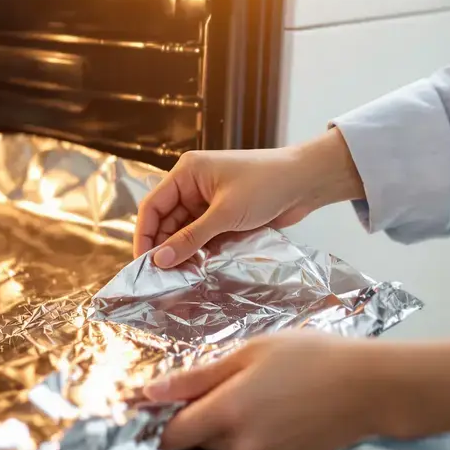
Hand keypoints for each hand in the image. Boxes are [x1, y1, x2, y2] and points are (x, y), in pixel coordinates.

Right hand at [134, 128, 363, 267]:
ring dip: (183, 251)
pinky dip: (199, 250)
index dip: (145, 236)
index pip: (152, 206)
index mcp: (186, 173)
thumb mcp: (225, 214)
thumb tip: (159, 261)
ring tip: (180, 276)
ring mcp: (208, 199)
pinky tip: (197, 268)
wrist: (306, 182)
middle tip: (162, 277)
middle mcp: (192, 184)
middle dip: (164, 247)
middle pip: (166, 220)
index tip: (143, 264)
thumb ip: (190, 238)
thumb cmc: (266, 186)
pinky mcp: (224, 212)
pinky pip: (202, 234)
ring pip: (184, 230)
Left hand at [145, 332, 383, 449]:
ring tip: (259, 389)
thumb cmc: (313, 357)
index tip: (160, 404)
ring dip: (228, 424)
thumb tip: (152, 392)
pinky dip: (253, 433)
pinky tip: (277, 407)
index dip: (159, 421)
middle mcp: (242, 444)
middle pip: (198, 439)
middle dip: (200, 416)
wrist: (370, 387)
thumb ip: (198, 376)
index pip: (172, 435)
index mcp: (227, 412)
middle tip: (225, 381)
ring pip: (224, 445)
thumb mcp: (250, 352)